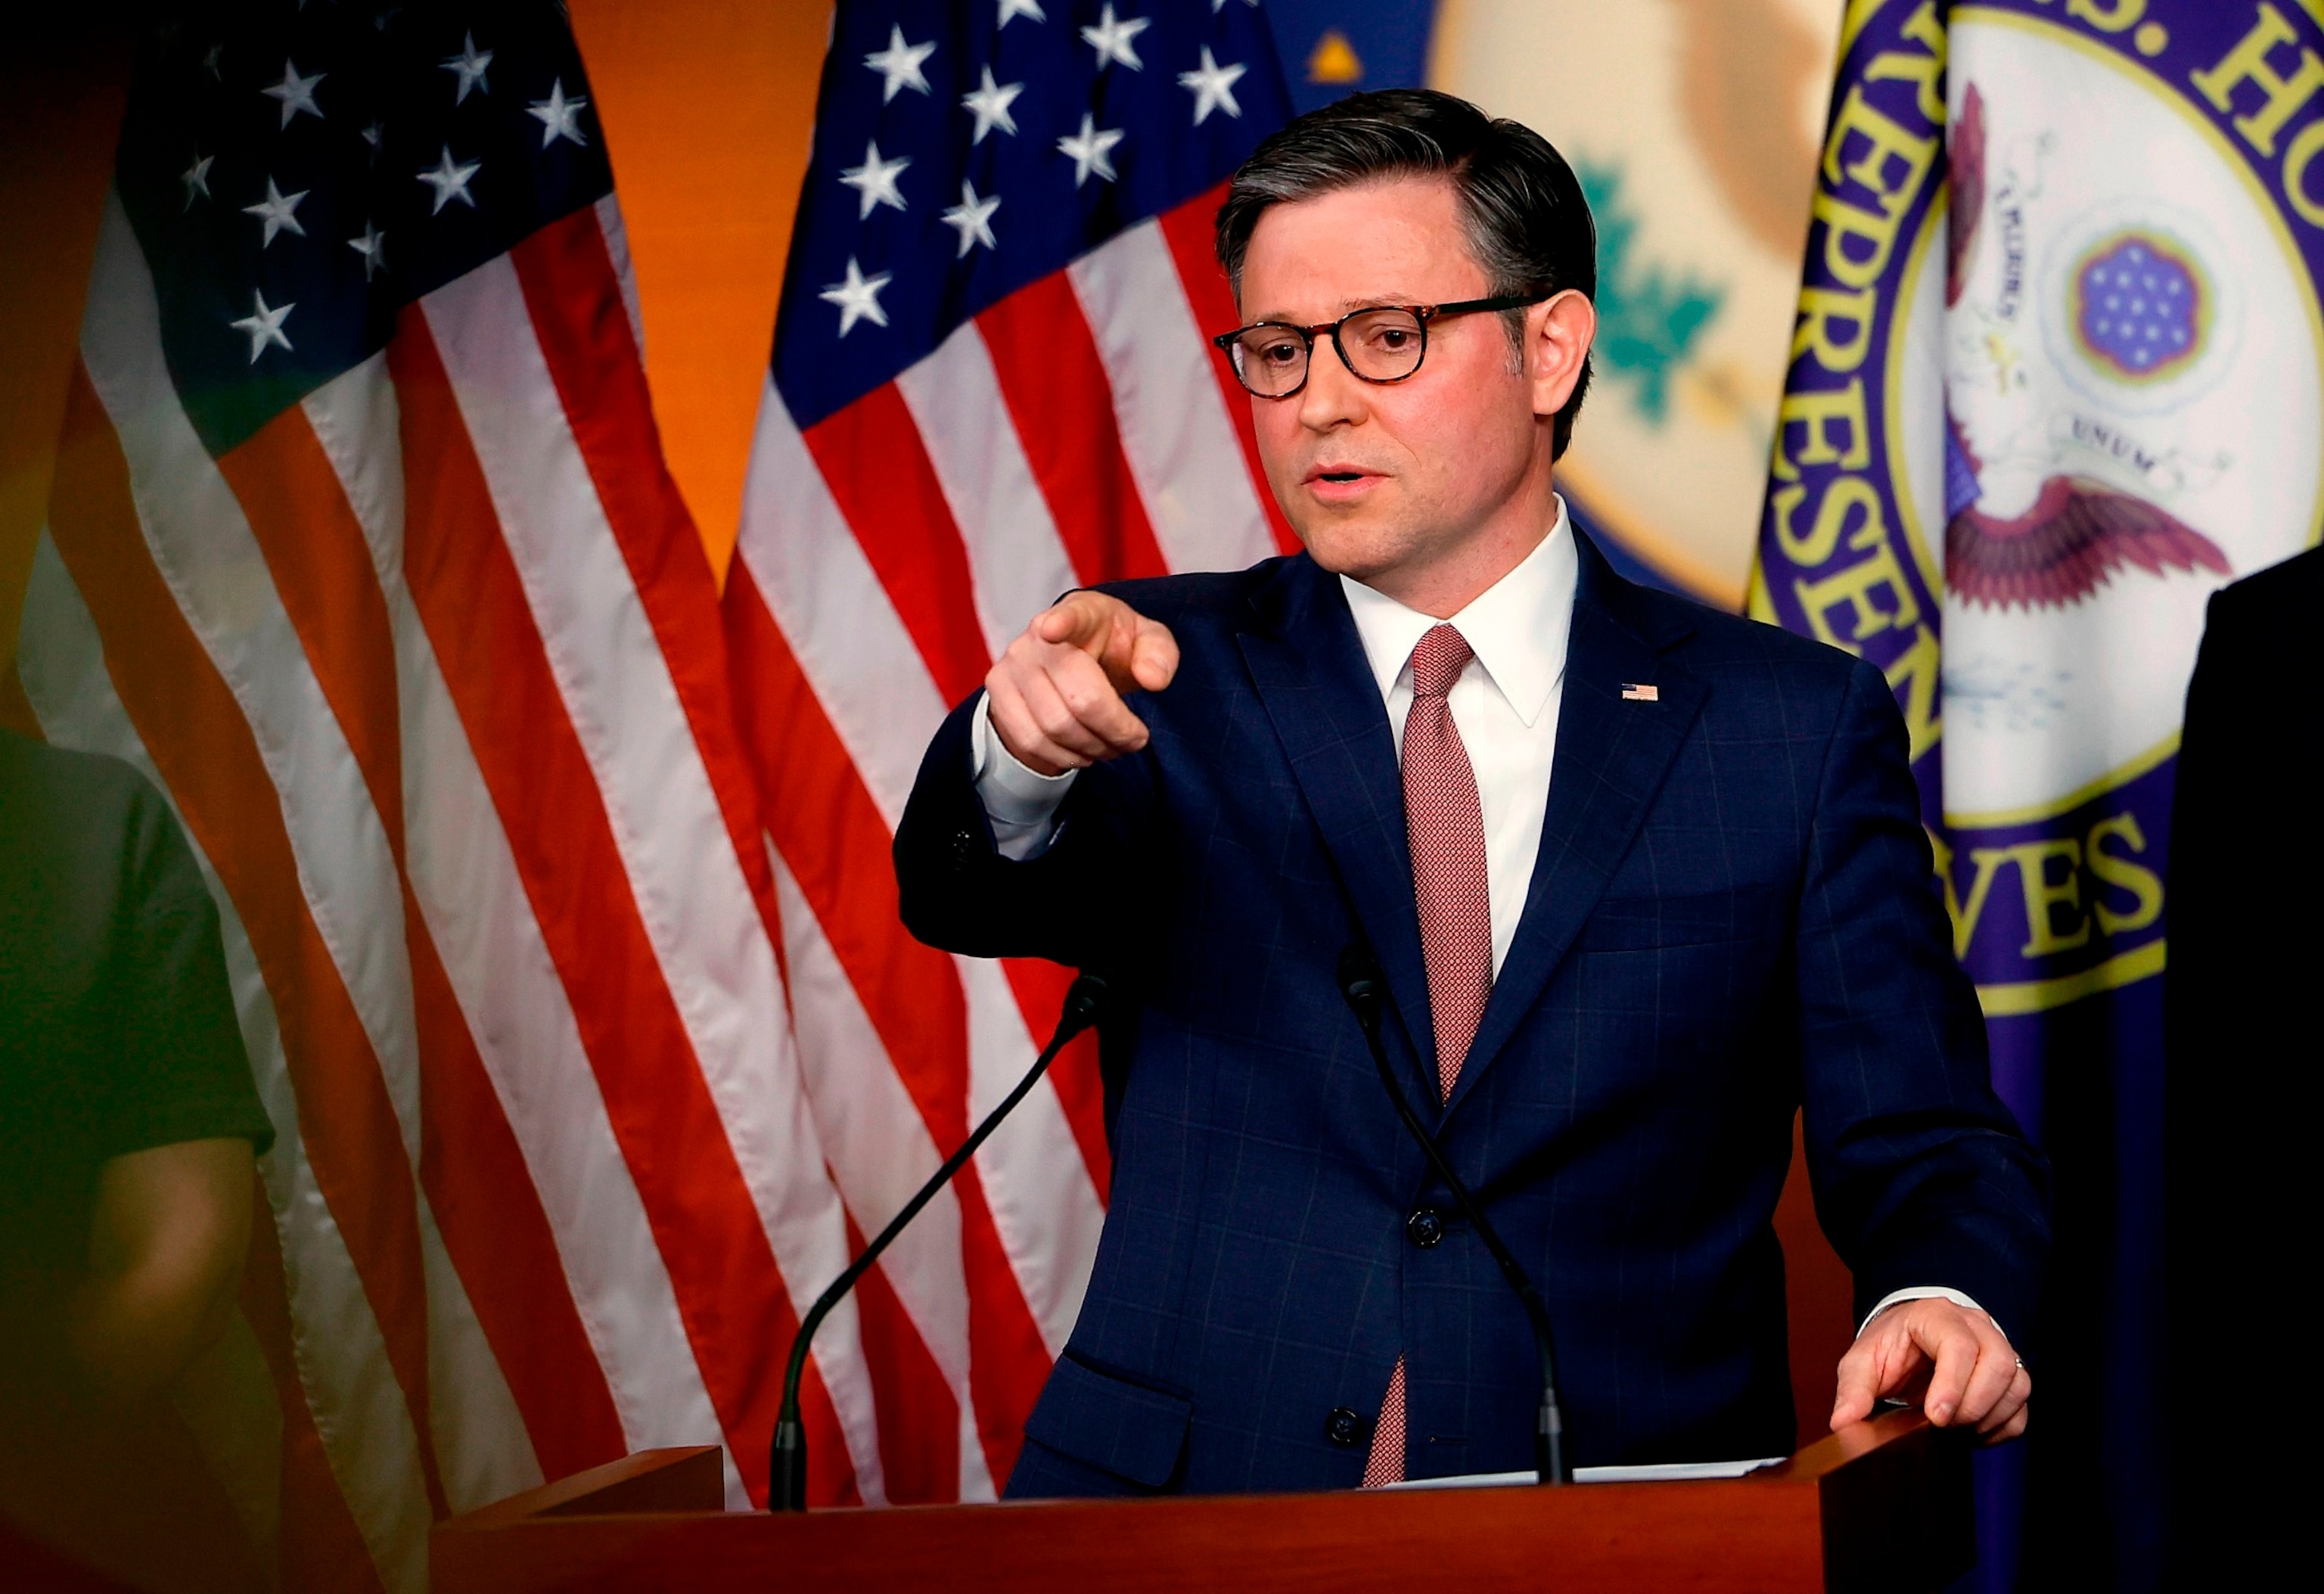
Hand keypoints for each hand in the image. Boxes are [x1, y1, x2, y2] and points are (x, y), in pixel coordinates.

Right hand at [986, 591, 1178, 775]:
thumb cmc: (1113, 647)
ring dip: (1091, 750)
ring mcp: (1010, 668)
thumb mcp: (1148, 641)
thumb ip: (1160, 654)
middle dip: (1115, 731)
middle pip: (1078, 700)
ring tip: (1110, 747)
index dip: (1060, 623)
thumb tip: (1153, 679)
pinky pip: (1029, 742)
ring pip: (1052, 728)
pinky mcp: (998, 697)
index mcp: (1079, 614)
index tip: (1053, 629)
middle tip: (1135, 740)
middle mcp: (1035, 639)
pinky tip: (1082, 752)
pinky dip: (1062, 757)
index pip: (1068, 618)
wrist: (1074, 657)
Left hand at [1831, 1297, 2029, 1443]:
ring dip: (1989, 1416)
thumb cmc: (1890, 1347)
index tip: (1936, 1418)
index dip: (1952, 1385)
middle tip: (1943, 1425)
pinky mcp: (2011, 1373)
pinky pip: (2022, 1404)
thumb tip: (1843, 1421)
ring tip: (1956, 1429)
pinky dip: (2002, 1426)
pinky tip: (1973, 1432)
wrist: (1912, 1339)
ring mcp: (1999, 1346)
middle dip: (1972, 1404)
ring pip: (2017, 1383)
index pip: (1958, 1345)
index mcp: (1935, 1316)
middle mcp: (1975, 1325)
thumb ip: (1852, 1390)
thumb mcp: (1861, 1362)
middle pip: (1998, 1362)